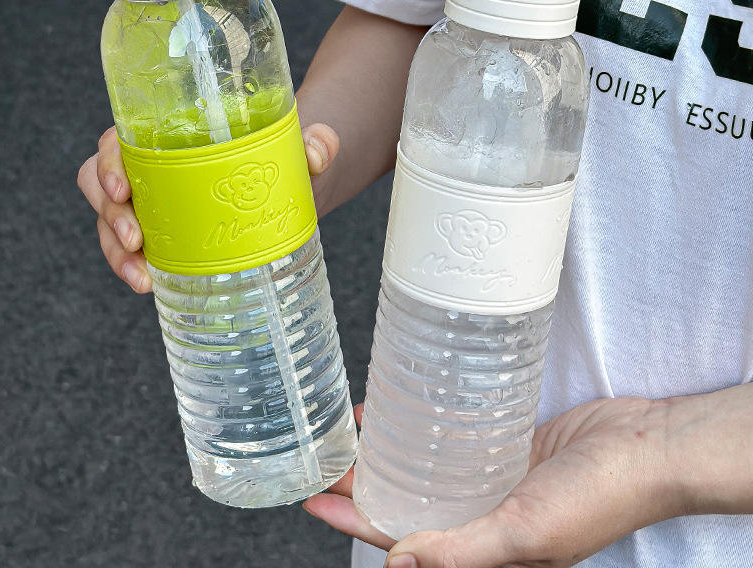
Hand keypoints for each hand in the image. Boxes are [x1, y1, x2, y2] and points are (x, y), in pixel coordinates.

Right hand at [76, 119, 339, 292]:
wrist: (291, 184)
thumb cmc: (282, 156)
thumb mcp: (298, 146)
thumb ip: (315, 142)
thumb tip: (318, 153)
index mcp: (168, 134)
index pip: (118, 140)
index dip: (109, 162)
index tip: (124, 188)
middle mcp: (149, 165)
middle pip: (100, 182)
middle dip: (108, 214)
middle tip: (136, 240)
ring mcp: (150, 201)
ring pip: (107, 219)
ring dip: (114, 250)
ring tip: (141, 276)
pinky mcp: (160, 232)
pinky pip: (127, 248)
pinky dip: (130, 266)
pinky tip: (148, 283)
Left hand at [304, 397, 685, 566]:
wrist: (648, 448)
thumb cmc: (599, 497)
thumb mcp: (525, 533)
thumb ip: (462, 551)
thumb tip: (395, 564)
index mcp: (482, 547)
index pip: (398, 537)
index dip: (351, 519)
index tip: (312, 496)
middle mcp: (482, 516)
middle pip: (406, 500)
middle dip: (364, 481)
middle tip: (327, 452)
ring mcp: (494, 477)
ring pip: (427, 468)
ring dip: (392, 452)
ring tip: (357, 427)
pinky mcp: (507, 445)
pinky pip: (456, 440)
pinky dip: (428, 428)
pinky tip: (409, 408)